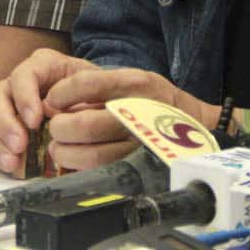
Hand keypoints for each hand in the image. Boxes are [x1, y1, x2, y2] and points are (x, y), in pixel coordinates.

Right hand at [0, 48, 99, 174]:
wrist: (98, 108)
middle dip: (5, 122)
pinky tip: (11, 165)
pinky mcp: (3, 127)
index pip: (24, 74)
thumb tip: (62, 117)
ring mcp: (8, 104)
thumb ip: (82, 100)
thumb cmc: (96, 95)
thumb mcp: (97, 90)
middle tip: (20, 145)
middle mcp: (20, 82)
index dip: (25, 96)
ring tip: (13, 162)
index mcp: (43, 65)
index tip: (34, 121)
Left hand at [41, 66, 218, 171]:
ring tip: (59, 148)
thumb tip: (58, 96)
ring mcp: (140, 143)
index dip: (61, 93)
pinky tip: (76, 162)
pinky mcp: (141, 165)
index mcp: (134, 83)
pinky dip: (83, 169)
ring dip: (67, 153)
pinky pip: (105, 172)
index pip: (86, 84)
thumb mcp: (134, 78)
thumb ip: (101, 85)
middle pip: (86, 124)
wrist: (197, 124)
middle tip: (55, 128)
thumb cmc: (157, 99)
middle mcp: (138, 111)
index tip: (52, 99)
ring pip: (93, 155)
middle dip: (61, 128)